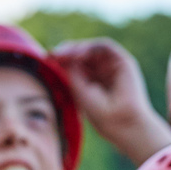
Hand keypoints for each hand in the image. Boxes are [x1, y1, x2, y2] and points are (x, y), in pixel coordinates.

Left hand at [51, 38, 170, 162]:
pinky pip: (104, 46)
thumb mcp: (78, 89)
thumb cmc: (101, 114)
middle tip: (51, 53)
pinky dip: (90, 47)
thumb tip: (57, 53)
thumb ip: (70, 71)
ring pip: (92, 49)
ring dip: (76, 48)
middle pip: (82, 54)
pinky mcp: (123, 61)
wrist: (123, 122)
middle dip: (66, 51)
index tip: (47, 58)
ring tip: (62, 54)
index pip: (75, 65)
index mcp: (92, 82)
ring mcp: (113, 66)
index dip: (61, 59)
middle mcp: (103, 72)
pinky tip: (78, 54)